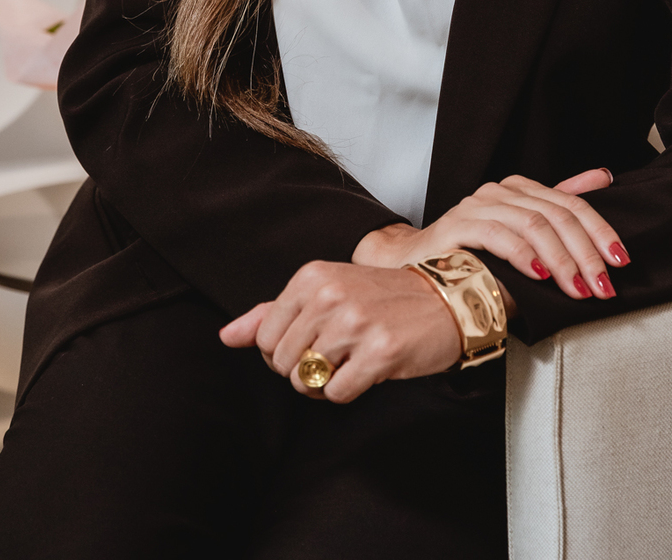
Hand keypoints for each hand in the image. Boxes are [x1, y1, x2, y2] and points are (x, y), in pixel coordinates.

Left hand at [219, 261, 461, 401]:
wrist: (445, 300)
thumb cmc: (382, 298)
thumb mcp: (325, 292)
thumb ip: (272, 313)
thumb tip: (226, 336)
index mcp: (312, 276)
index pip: (264, 337)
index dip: (283, 352)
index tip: (311, 342)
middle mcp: (330, 295)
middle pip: (283, 362)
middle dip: (303, 370)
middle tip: (335, 354)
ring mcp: (355, 323)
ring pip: (307, 380)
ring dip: (326, 382)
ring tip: (351, 361)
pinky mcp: (379, 352)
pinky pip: (337, 393)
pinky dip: (349, 390)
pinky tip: (368, 369)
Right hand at [353, 167, 626, 302]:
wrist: (421, 267)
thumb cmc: (477, 255)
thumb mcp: (523, 233)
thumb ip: (559, 203)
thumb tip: (604, 176)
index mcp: (519, 188)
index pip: (570, 202)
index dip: (599, 231)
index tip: (620, 260)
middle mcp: (499, 191)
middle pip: (556, 215)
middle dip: (585, 253)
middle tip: (602, 285)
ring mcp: (477, 205)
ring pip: (533, 224)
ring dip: (562, 261)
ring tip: (578, 289)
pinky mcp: (458, 225)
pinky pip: (498, 234)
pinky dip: (523, 255)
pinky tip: (540, 275)